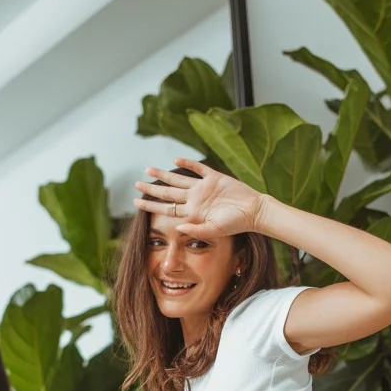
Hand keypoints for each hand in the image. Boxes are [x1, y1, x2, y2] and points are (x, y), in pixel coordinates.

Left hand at [133, 159, 264, 239]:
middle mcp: (195, 198)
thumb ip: (196, 230)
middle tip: (136, 184)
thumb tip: (177, 228)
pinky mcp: (215, 177)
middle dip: (152, 189)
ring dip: (163, 174)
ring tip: (148, 169)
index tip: (136, 202)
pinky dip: (188, 163)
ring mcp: (204, 187)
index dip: (151, 205)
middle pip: (168, 192)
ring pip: (178, 178)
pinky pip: (198, 168)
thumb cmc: (236, 224)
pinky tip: (176, 159)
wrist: (254, 212)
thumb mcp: (215, 230)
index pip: (167, 208)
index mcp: (193, 212)